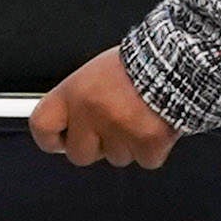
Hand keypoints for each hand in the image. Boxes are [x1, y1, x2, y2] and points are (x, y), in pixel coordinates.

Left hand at [29, 48, 177, 170]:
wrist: (178, 59)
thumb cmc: (139, 63)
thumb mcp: (96, 73)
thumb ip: (78, 102)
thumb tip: (66, 128)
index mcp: (75, 91)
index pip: (42, 126)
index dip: (50, 139)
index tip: (60, 140)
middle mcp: (92, 112)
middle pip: (79, 154)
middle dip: (95, 145)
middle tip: (112, 124)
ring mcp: (120, 130)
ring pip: (115, 159)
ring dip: (127, 144)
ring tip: (139, 115)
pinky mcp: (148, 143)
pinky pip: (145, 161)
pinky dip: (152, 148)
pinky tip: (155, 124)